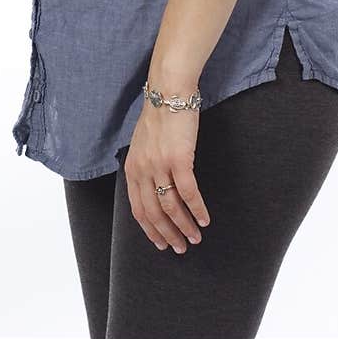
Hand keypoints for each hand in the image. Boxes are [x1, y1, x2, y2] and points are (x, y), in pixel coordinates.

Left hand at [124, 99, 210, 253]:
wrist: (169, 90)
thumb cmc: (160, 114)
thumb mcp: (143, 143)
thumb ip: (145, 165)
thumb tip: (154, 185)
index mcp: (133, 167)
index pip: (138, 209)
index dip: (149, 230)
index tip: (160, 243)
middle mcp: (143, 170)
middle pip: (153, 213)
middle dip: (167, 234)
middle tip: (180, 248)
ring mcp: (160, 165)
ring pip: (170, 207)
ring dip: (184, 226)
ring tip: (195, 238)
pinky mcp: (179, 159)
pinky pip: (188, 192)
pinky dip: (197, 209)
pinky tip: (205, 219)